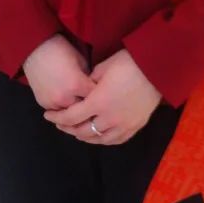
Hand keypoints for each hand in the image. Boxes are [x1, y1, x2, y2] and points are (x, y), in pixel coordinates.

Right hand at [22, 35, 94, 110]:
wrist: (35, 48)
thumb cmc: (60, 49)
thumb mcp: (81, 60)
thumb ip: (88, 77)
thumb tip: (93, 87)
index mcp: (77, 85)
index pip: (96, 97)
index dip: (101, 94)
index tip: (103, 91)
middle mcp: (65, 98)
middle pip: (83, 109)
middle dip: (88, 103)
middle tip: (92, 98)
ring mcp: (52, 103)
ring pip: (70, 114)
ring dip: (75, 108)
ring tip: (78, 99)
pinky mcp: (43, 103)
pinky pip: (58, 110)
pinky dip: (63, 107)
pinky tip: (65, 98)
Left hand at [43, 48, 161, 144]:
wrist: (155, 69)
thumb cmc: (128, 63)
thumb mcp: (102, 67)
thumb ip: (89, 81)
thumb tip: (83, 88)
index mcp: (98, 102)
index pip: (71, 116)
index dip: (57, 117)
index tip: (48, 115)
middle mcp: (109, 118)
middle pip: (83, 131)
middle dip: (68, 128)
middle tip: (60, 123)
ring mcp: (123, 125)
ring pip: (99, 139)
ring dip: (84, 136)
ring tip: (76, 130)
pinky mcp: (135, 127)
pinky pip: (115, 140)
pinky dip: (103, 139)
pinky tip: (98, 136)